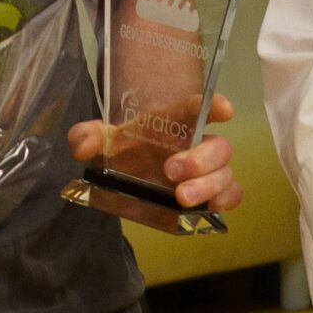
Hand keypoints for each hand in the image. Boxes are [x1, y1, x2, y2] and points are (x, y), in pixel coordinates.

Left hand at [68, 95, 243, 210]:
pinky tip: (209, 207)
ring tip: (181, 198)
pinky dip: (226, 200)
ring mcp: (206, 170)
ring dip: (208, 185)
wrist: (126, 175)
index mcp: (175, 122)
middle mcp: (196, 143)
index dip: (213, 105)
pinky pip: (232, 193)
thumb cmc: (124, 149)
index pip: (197, 108)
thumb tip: (81, 144)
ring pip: (225, 172)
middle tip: (170, 171)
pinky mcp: (210, 193)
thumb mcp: (101, 141)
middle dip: (199, 159)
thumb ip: (87, 136)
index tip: (224, 109)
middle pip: (217, 145)